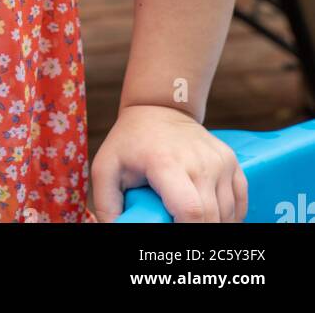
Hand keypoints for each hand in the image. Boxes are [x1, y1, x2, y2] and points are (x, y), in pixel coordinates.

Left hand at [90, 105, 247, 221]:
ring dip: (211, 226)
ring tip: (188, 220)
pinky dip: (229, 218)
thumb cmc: (130, 141)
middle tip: (176, 228)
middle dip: (196, 233)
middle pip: (211, 218)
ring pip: (227, 214)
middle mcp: (199, 161)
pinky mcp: (231, 161)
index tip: (173, 238)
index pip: (191, 211)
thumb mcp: (106, 167)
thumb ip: (106, 205)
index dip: (186, 233)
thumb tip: (111, 231)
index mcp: (166, 163)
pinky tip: (210, 217)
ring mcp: (219, 160)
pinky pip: (239, 203)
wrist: (159, 107)